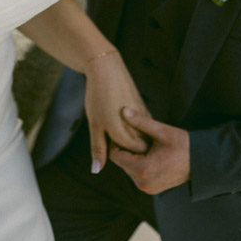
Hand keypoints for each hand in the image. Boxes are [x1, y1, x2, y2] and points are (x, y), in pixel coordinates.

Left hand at [84, 52, 149, 172]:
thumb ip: (98, 149)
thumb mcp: (95, 126)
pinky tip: (125, 122)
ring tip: (118, 127)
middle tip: (112, 137)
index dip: (118, 157)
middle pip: (138, 152)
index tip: (108, 145)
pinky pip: (144, 129)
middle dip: (128, 152)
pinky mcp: (145, 111)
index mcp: (124, 136)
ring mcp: (144, 120)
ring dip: (133, 141)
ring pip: (142, 140)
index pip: (128, 160)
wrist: (108, 70)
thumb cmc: (98, 98)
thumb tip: (96, 170)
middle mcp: (138, 130)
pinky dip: (137, 131)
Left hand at [109, 107, 190, 193]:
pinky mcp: (152, 189)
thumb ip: (141, 122)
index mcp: (143, 170)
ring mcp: (147, 188)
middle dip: (125, 149)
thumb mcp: (162, 131)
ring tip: (141, 143)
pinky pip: (137, 175)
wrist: (201, 161)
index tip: (123, 130)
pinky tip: (147, 153)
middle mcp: (143, 183)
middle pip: (122, 163)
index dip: (116, 142)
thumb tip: (124, 111)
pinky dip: (138, 164)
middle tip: (132, 135)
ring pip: (128, 169)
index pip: (116, 156)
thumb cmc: (183, 145)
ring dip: (132, 157)